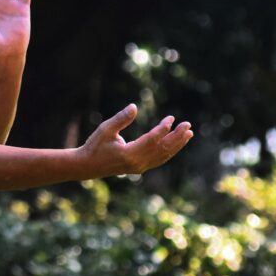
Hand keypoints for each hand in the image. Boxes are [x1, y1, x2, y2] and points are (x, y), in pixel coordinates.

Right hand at [79, 104, 193, 177]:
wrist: (87, 166)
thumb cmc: (95, 145)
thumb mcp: (105, 129)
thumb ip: (121, 118)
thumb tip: (134, 106)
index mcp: (129, 154)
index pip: (152, 141)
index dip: (163, 129)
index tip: (171, 118)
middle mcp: (137, 163)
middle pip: (162, 149)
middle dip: (176, 137)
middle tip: (187, 125)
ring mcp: (139, 167)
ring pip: (163, 156)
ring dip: (176, 145)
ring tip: (188, 134)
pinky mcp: (139, 168)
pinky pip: (159, 160)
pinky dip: (169, 152)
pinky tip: (175, 144)